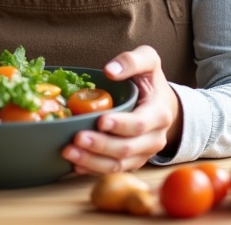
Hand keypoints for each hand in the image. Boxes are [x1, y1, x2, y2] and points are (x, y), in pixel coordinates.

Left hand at [62, 45, 180, 174]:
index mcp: (159, 114)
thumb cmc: (149, 82)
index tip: (100, 120)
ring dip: (92, 161)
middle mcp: (154, 138)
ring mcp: (143, 154)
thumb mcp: (147, 61)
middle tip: (76, 138)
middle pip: (126, 149)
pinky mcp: (132, 163)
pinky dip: (92, 170)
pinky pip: (112, 171)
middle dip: (100, 145)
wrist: (161, 104)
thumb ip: (132, 61)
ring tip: (69, 153)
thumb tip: (110, 71)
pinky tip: (74, 165)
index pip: (139, 124)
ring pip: (118, 165)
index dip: (120, 125)